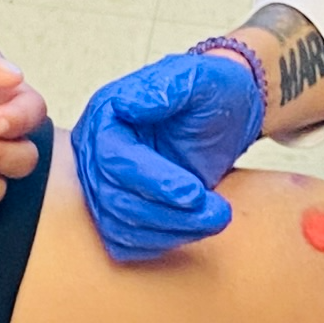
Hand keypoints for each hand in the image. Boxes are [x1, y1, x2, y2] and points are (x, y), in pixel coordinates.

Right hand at [70, 45, 265, 259]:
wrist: (226, 113)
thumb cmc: (211, 90)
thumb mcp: (198, 80)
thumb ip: (166, 88)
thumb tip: (128, 104)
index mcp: (106, 116)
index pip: (113, 158)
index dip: (152, 180)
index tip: (193, 192)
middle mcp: (97, 152)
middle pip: (115, 198)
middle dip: (168, 211)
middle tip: (217, 211)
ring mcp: (106, 184)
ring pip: (121, 225)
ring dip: (171, 230)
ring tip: (217, 218)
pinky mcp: (120, 210)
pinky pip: (125, 241)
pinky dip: (160, 242)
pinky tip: (194, 229)